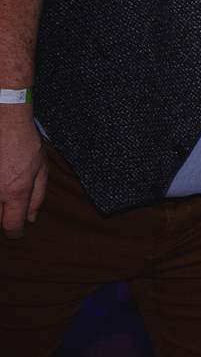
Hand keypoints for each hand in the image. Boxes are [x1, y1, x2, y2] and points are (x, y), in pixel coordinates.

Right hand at [0, 106, 46, 238]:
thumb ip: (37, 196)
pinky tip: (1, 181)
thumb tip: (31, 218)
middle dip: (3, 221)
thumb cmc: (26, 144)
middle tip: (10, 211)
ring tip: (6, 196)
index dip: (15, 233)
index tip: (16, 232)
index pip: (11, 225)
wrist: (6, 124)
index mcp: (16, 191)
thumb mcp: (41, 169)